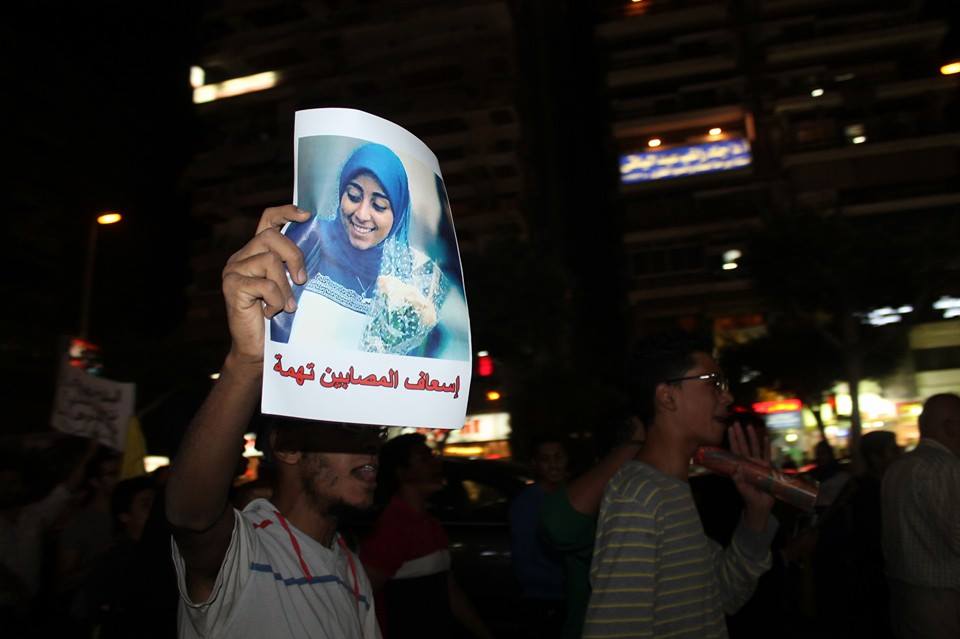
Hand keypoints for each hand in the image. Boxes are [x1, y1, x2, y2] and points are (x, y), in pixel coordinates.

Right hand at [222, 206, 309, 364]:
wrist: (257, 348)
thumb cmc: (278, 318)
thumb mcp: (289, 286)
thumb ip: (293, 267)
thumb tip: (320, 250)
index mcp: (256, 252)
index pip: (268, 220)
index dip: (286, 212)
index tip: (307, 215)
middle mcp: (241, 257)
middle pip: (271, 237)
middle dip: (293, 255)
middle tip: (302, 279)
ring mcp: (234, 270)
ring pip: (269, 261)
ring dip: (284, 286)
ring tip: (286, 306)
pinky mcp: (232, 286)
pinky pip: (263, 284)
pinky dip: (275, 299)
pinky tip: (272, 312)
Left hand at [728, 422, 774, 528]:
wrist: (760, 505)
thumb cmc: (749, 497)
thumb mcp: (742, 489)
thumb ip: (739, 481)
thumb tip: (736, 471)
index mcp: (741, 466)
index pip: (735, 450)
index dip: (733, 439)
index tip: (730, 429)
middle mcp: (748, 462)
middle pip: (744, 445)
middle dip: (740, 434)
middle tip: (737, 422)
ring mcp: (758, 464)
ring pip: (754, 447)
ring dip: (752, 437)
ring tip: (749, 426)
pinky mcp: (767, 467)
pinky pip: (767, 454)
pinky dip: (766, 446)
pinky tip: (765, 437)